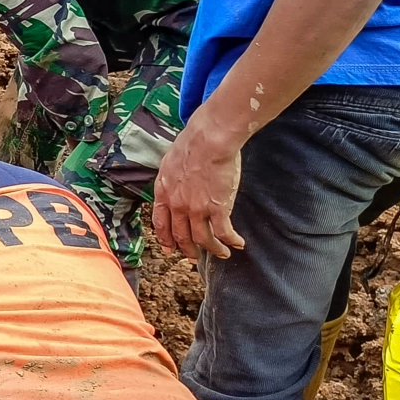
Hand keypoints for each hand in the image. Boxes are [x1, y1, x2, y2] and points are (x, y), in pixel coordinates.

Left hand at [152, 112, 247, 260]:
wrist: (208, 140)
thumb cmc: (192, 144)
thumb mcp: (170, 162)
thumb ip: (171, 179)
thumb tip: (174, 183)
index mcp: (163, 192)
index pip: (161, 222)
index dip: (166, 238)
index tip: (170, 247)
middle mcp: (177, 205)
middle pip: (180, 235)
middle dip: (187, 249)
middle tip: (193, 258)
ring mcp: (196, 209)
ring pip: (202, 239)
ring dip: (213, 250)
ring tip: (222, 254)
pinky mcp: (217, 209)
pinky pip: (223, 233)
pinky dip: (230, 241)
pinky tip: (238, 244)